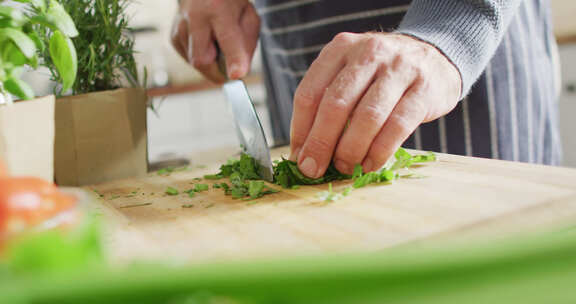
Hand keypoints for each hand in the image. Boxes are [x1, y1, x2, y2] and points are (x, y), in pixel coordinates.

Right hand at [171, 0, 259, 82]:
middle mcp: (194, 16)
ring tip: (215, 41)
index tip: (237, 75)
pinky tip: (205, 42)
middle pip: (202, 59)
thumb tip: (238, 73)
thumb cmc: (229, 4)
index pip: (227, 38)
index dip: (234, 59)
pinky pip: (189, 60)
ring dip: (210, 61)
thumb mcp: (248, 17)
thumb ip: (247, 45)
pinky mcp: (173, 37)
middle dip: (217, 71)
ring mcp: (180, 26)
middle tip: (229, 67)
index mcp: (218, 7)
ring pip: (195, 63)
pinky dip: (201, 57)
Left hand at [290, 32, 461, 177]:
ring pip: (367, 117)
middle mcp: (369, 53)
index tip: (299, 157)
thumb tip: (304, 153)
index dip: (301, 130)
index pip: (309, 93)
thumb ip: (327, 104)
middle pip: (336, 104)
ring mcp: (399, 69)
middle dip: (321, 143)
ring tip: (345, 168)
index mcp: (340, 49)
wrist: (435, 56)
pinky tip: (370, 164)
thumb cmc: (381, 75)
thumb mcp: (351, 75)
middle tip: (314, 169)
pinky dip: (380, 151)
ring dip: (351, 150)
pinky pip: (398, 126)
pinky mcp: (424, 89)